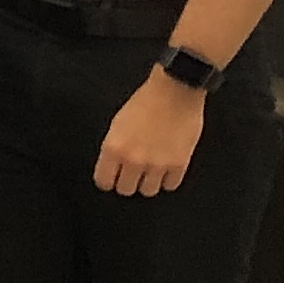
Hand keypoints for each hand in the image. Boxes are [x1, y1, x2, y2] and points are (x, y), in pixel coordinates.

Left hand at [95, 69, 205, 196]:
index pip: (104, 181)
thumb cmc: (145, 102)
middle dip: (128, 182)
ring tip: (151, 170)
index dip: (108, 180)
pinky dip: (168, 179)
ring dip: (149, 182)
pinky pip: (170, 186)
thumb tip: (114, 167)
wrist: (175, 91)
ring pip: (148, 191)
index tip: (113, 178)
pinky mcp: (179, 164)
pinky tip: (167, 168)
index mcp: (114, 148)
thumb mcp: (118, 124)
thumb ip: (115, 148)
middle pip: (126, 190)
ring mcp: (157, 164)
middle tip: (133, 173)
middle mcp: (134, 160)